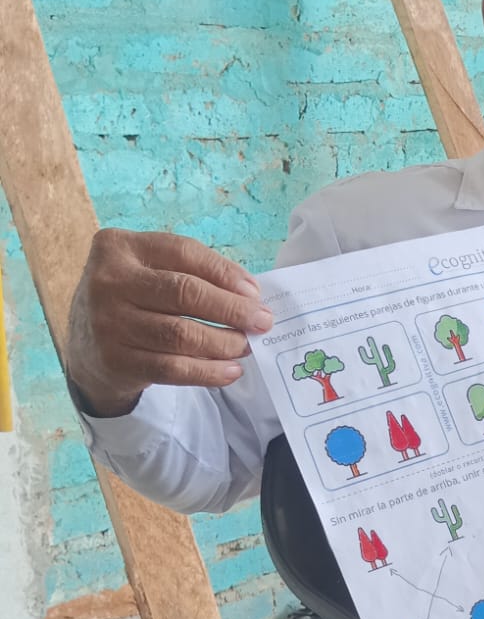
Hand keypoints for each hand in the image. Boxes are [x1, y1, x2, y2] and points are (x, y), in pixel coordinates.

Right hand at [66, 228, 272, 416]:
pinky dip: (208, 371)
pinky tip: (230, 370)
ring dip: (224, 343)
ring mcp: (108, 322)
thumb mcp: (149, 271)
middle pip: (185, 293)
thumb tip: (250, 295)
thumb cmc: (133, 300)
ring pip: (181, 334)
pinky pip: (173, 368)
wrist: (86, 346)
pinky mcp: (115, 360)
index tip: (255, 293)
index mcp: (120, 247)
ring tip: (246, 346)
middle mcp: (108, 281)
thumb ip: (191, 273)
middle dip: (232, 309)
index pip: (184, 253)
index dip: (225, 273)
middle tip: (262, 322)